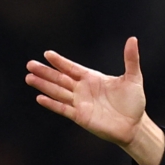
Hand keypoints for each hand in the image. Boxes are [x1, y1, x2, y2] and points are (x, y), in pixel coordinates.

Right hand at [26, 36, 164, 164]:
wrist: (135, 125)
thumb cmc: (134, 102)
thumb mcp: (133, 79)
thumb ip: (131, 60)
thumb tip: (132, 39)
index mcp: (92, 78)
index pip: (72, 68)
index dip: (60, 62)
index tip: (47, 54)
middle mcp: (83, 89)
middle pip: (60, 78)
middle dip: (45, 72)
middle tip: (30, 64)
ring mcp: (80, 103)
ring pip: (58, 92)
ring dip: (44, 85)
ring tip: (29, 78)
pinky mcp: (81, 117)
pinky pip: (63, 109)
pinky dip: (52, 104)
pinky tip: (40, 98)